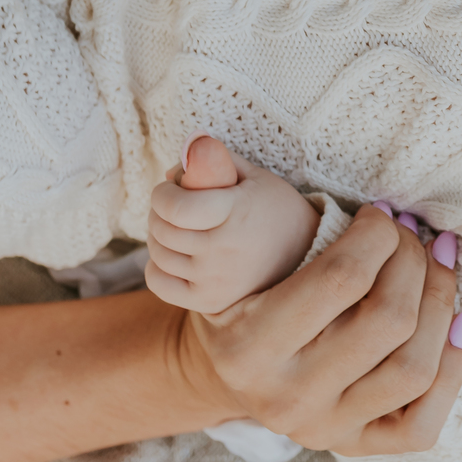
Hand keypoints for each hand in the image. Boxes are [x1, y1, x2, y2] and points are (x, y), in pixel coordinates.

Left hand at [146, 136, 320, 314]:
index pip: (175, 208)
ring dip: (157, 235)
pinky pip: (159, 284)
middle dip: (158, 210)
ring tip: (174, 226)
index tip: (168, 187)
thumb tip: (177, 162)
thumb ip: (215, 159)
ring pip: (159, 255)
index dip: (162, 194)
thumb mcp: (254, 175)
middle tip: (171, 203)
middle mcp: (223, 250)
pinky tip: (173, 254)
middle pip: (163, 230)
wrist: (305, 252)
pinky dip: (156, 267)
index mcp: (235, 212)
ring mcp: (215, 280)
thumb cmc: (276, 207)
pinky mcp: (209, 302)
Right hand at [173, 201, 461, 456]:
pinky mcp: (355, 446)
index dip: (378, 235)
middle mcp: (287, 398)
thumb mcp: (222, 248)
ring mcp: (323, 429)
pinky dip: (453, 369)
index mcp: (250, 346)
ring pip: (413, 369)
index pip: (340, 280)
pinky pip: (423, 423)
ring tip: (440, 263)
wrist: (227, 369)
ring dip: (441, 303)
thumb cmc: (241, 292)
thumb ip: (217, 194)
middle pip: (386, 321)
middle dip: (414, 262)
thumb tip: (204, 143)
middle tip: (414, 234)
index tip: (381, 214)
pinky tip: (458, 324)